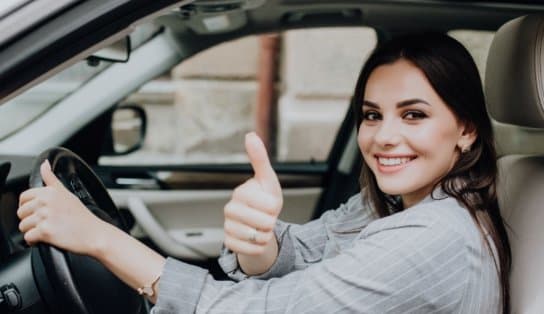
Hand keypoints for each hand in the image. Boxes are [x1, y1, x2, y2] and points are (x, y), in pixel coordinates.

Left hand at [17, 160, 107, 255]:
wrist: (94, 234)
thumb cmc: (83, 217)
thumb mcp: (67, 193)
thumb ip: (51, 178)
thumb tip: (44, 164)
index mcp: (50, 191)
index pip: (24, 197)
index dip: (28, 206)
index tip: (37, 212)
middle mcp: (46, 202)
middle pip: (21, 212)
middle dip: (30, 220)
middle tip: (46, 222)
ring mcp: (45, 216)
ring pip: (23, 226)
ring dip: (32, 231)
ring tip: (47, 230)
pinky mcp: (45, 231)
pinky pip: (28, 237)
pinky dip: (34, 241)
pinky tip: (45, 239)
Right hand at [223, 132, 282, 255]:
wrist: (258, 224)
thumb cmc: (264, 199)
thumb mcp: (267, 180)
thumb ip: (260, 158)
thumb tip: (250, 134)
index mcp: (240, 193)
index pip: (269, 205)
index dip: (275, 207)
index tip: (269, 203)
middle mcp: (229, 209)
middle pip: (265, 223)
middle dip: (272, 223)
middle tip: (265, 217)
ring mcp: (227, 227)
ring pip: (258, 238)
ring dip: (266, 235)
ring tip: (260, 228)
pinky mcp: (229, 243)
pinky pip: (252, 250)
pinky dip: (259, 248)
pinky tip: (254, 239)